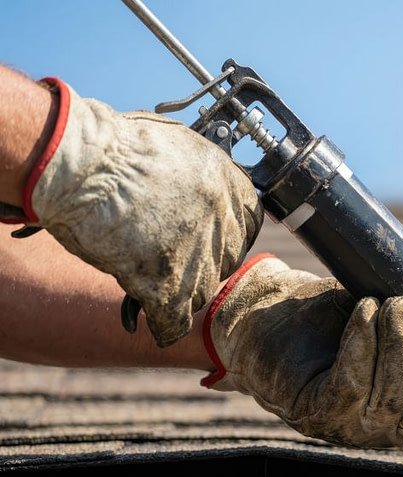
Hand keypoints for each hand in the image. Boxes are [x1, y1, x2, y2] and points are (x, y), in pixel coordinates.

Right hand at [8, 79, 260, 346]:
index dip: (225, 235)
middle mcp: (223, 220)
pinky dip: (163, 325)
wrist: (79, 162)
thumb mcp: (179, 148)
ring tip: (148, 278)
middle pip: (225, 260)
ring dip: (178, 290)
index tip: (208, 238)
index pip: (248, 225)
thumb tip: (205, 195)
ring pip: (200, 291)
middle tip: (170, 257)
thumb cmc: (116, 149)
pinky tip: (154, 325)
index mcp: (230, 184)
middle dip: (200, 262)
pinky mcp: (166, 283)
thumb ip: (201, 178)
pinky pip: (174, 320)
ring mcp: (198, 254)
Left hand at [203, 254, 402, 461]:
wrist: (272, 308)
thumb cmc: (342, 312)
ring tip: (390, 302)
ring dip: (395, 345)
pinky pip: (351, 384)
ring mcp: (348, 425)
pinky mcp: (313, 410)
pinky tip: (363, 312)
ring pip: (389, 400)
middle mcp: (385, 427)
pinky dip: (362, 344)